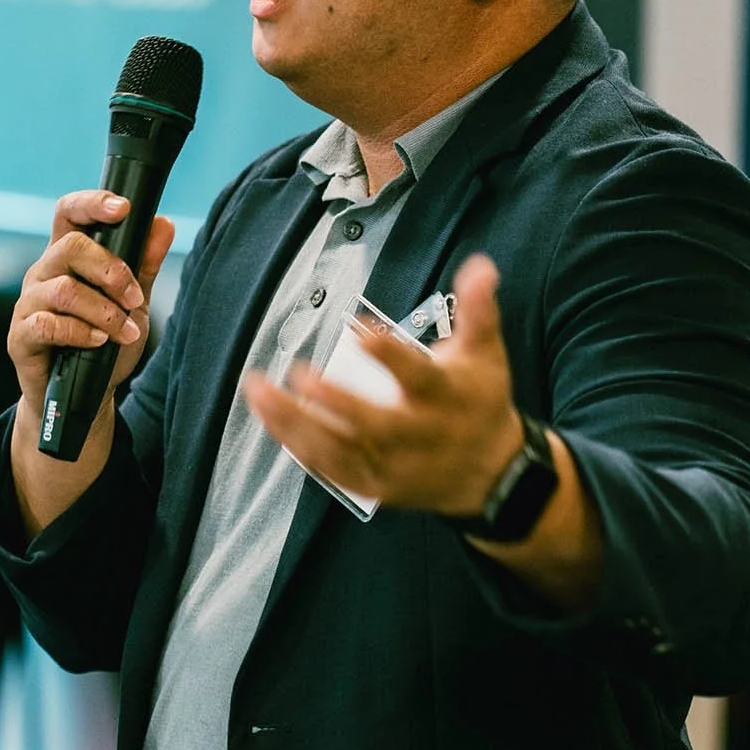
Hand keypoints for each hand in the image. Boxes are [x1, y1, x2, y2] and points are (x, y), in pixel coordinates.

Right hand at [9, 191, 176, 426]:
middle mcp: (43, 273)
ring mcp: (28, 304)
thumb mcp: (134, 303)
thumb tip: (164, 224)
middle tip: (134, 297)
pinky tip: (99, 341)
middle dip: (111, 270)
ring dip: (104, 311)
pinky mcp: (20, 336)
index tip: (124, 208)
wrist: (85, 394)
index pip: (69, 214)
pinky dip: (80, 332)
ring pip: (64, 290)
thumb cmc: (104, 342)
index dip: (92, 204)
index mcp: (66, 257)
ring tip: (125, 331)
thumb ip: (145, 265)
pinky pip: (48, 324)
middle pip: (69, 246)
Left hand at [243, 253, 523, 516]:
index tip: (360, 331)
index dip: (389, 355)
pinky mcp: (375, 485)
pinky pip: (331, 469)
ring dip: (296, 423)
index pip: (418, 377)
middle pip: (374, 425)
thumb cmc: (479, 400)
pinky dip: (298, 445)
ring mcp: (394, 466)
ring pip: (341, 450)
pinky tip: (268, 418)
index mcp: (446, 398)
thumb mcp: (485, 352)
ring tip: (259, 391)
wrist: (491, 475)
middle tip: (298, 374)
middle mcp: (419, 437)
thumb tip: (479, 264)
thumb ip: (477, 309)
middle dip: (336, 402)